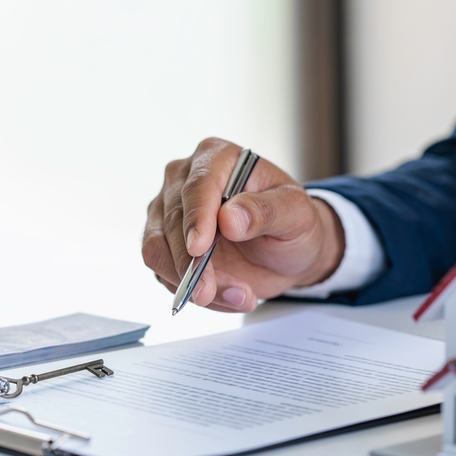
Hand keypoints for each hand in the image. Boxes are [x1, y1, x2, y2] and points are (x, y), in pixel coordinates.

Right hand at [142, 138, 344, 311]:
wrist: (287, 251)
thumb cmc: (292, 221)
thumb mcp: (295, 213)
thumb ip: (265, 211)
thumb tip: (229, 217)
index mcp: (217, 158)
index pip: (197, 185)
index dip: (196, 218)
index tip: (199, 248)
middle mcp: (184, 180)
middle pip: (172, 222)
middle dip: (194, 264)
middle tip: (221, 291)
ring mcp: (169, 213)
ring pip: (159, 251)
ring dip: (193, 283)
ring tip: (239, 297)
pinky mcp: (166, 246)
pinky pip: (165, 274)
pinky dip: (192, 293)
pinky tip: (229, 297)